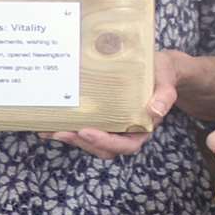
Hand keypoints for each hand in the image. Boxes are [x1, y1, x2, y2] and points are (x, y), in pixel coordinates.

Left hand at [45, 49, 182, 159]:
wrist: (157, 67)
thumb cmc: (162, 74)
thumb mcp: (166, 82)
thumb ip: (164, 96)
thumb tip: (155, 111)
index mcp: (143, 128)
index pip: (126, 145)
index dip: (105, 143)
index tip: (86, 132)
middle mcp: (126, 131)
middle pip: (103, 148)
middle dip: (82, 142)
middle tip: (61, 132)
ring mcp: (112, 126)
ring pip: (91, 141)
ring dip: (71, 138)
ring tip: (50, 130)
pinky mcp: (101, 117)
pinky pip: (84, 127)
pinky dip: (68, 127)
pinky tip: (49, 124)